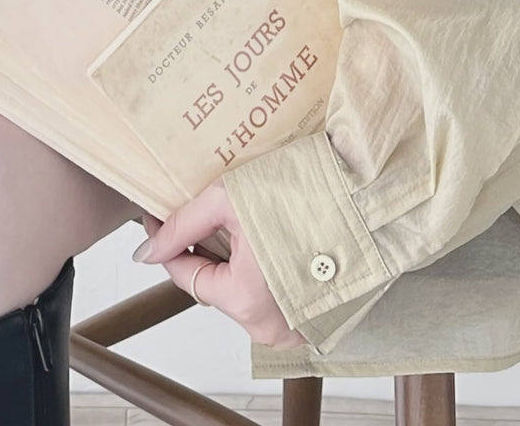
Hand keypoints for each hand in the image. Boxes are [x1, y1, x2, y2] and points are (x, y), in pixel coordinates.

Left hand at [132, 178, 308, 349]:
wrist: (372, 196)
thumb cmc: (308, 193)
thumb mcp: (230, 198)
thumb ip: (183, 226)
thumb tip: (147, 251)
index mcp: (246, 301)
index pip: (186, 275)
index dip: (168, 242)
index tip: (158, 218)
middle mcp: (270, 326)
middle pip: (217, 285)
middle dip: (206, 248)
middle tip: (205, 211)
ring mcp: (295, 326)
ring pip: (244, 290)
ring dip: (237, 259)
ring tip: (244, 221)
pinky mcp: (316, 316)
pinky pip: (274, 295)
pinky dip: (266, 269)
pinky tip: (270, 238)